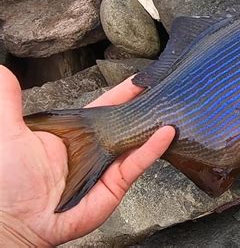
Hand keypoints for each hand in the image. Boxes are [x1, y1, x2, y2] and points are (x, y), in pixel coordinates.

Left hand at [0, 66, 174, 245]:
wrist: (13, 220)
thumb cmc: (7, 181)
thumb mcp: (7, 133)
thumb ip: (9, 101)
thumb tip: (4, 71)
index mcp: (75, 134)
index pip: (104, 108)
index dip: (122, 94)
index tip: (140, 81)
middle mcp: (94, 149)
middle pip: (126, 123)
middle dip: (145, 107)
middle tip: (164, 92)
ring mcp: (107, 167)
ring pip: (136, 142)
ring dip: (154, 127)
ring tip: (172, 110)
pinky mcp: (114, 185)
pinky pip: (136, 164)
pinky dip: (152, 149)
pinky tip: (165, 134)